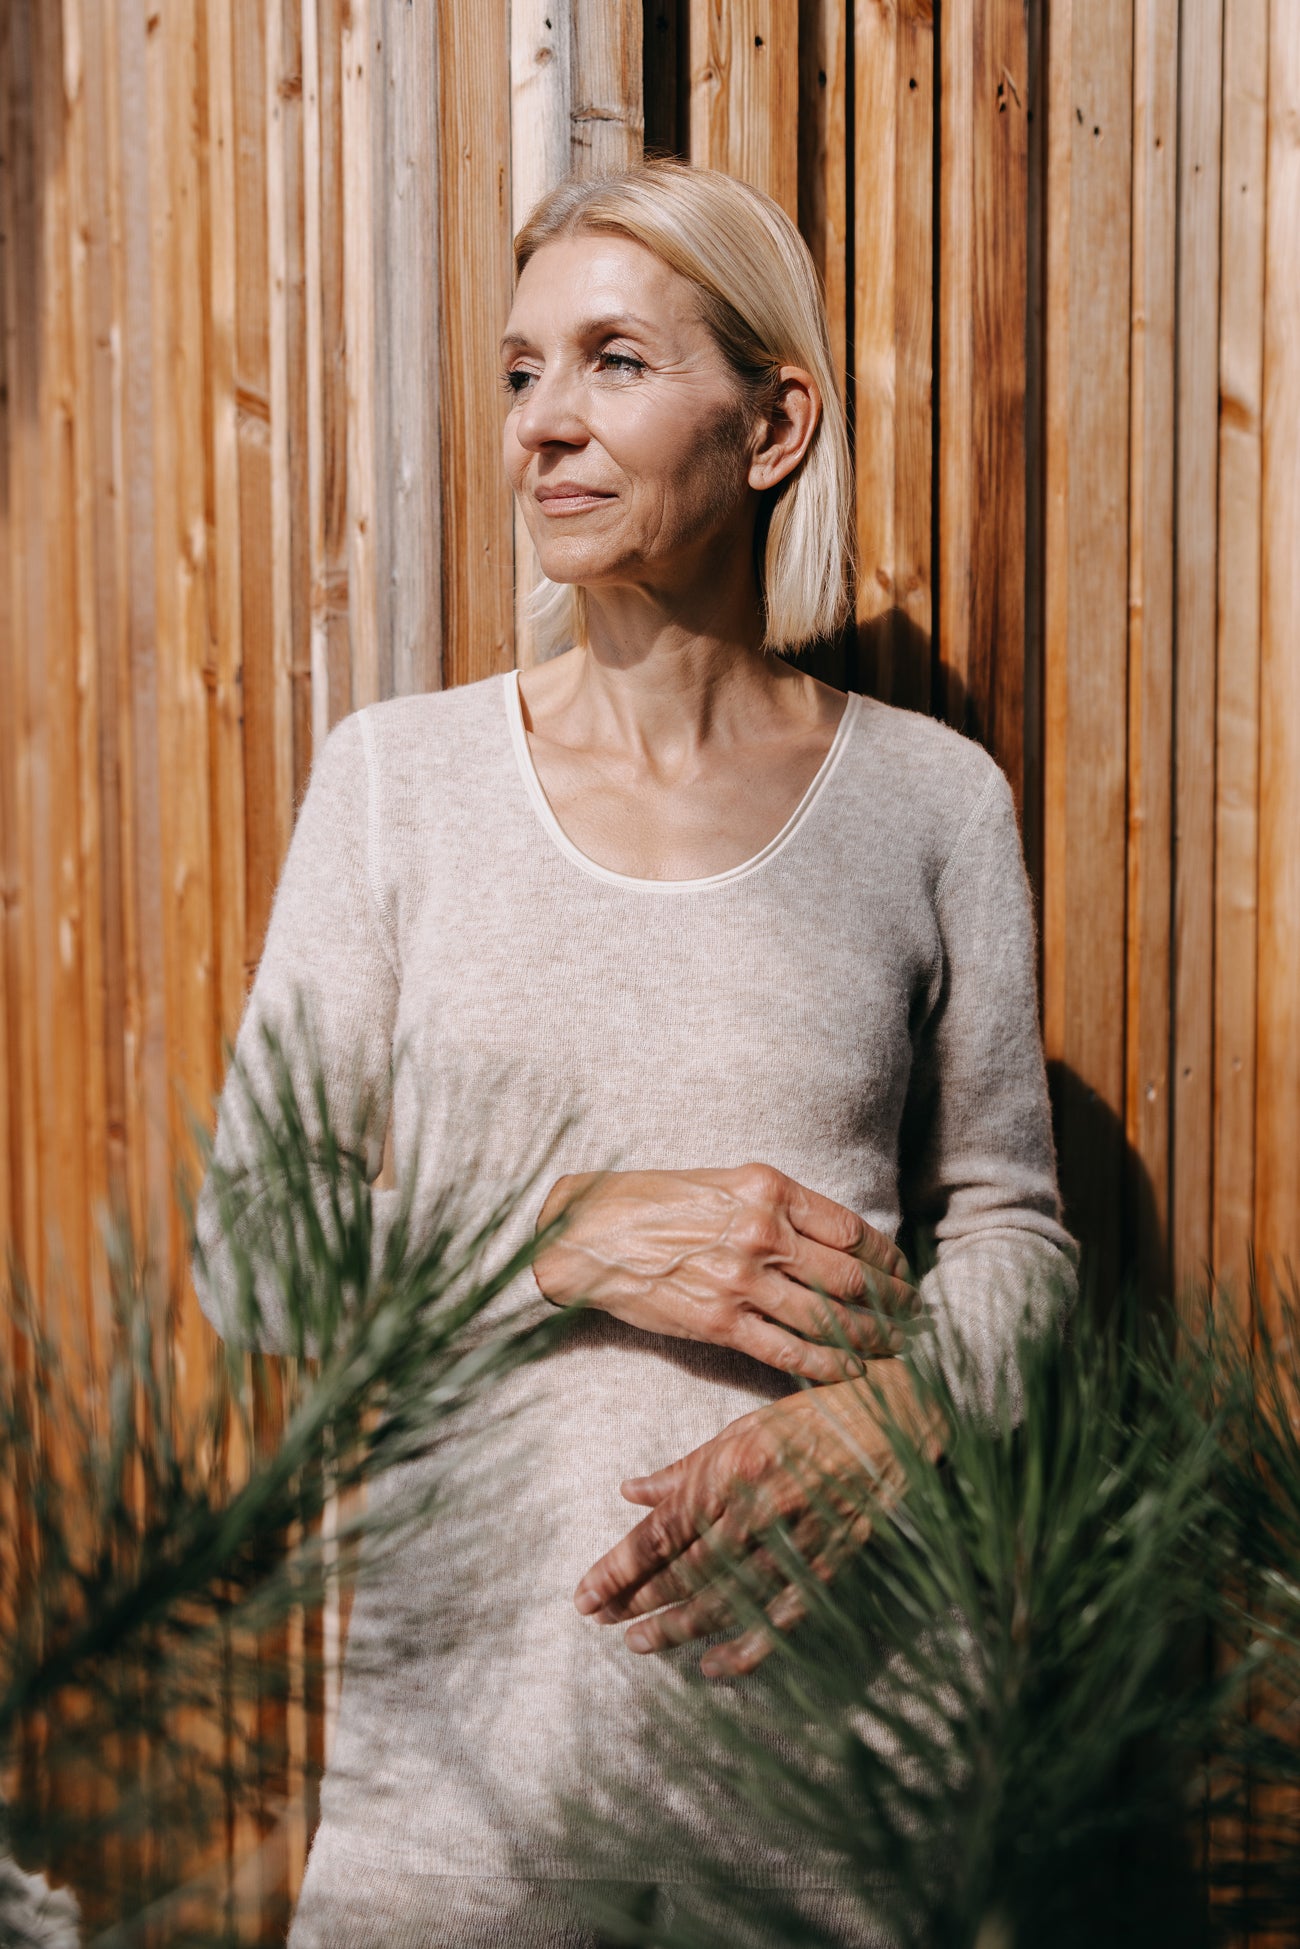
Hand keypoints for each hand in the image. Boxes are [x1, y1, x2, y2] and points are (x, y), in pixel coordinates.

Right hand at [533, 1163, 918, 1383]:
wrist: (589, 1234)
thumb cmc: (655, 1203)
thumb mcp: (725, 1183)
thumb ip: (780, 1207)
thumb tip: (836, 1239)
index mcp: (768, 1189)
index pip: (853, 1230)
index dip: (890, 1260)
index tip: (905, 1275)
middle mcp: (762, 1232)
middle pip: (852, 1277)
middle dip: (895, 1304)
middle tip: (918, 1319)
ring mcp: (742, 1281)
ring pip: (830, 1319)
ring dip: (874, 1340)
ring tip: (899, 1351)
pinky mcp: (720, 1323)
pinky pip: (790, 1353)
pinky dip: (829, 1368)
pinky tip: (854, 1374)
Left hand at [573, 1366, 942, 1675]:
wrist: (898, 1418)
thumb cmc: (815, 1416)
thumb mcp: (743, 1430)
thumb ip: (685, 1468)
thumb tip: (629, 1492)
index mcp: (732, 1466)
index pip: (662, 1530)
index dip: (620, 1568)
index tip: (585, 1597)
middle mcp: (761, 1504)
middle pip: (688, 1569)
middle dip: (640, 1600)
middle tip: (604, 1622)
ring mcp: (800, 1536)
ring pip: (729, 1597)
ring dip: (680, 1626)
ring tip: (641, 1643)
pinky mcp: (834, 1560)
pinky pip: (783, 1615)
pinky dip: (749, 1646)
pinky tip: (715, 1665)